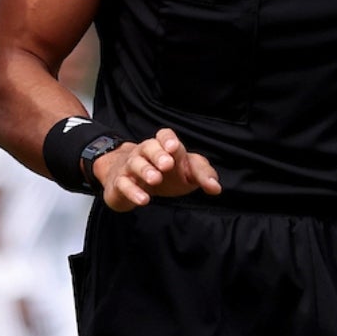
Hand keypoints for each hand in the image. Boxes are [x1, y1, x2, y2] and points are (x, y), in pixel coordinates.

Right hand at [95, 127, 221, 210]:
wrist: (129, 183)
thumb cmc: (165, 175)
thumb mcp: (187, 173)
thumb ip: (203, 175)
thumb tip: (216, 188)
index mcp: (162, 148)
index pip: (163, 136)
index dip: (168, 140)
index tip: (175, 148)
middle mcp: (144, 154)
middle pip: (148, 147)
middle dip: (157, 154)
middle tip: (167, 164)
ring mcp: (130, 168)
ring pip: (134, 163)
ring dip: (145, 170)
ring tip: (155, 179)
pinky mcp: (120, 184)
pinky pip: (123, 184)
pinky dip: (133, 191)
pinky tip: (144, 199)